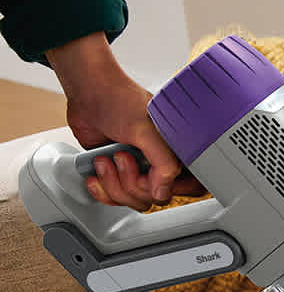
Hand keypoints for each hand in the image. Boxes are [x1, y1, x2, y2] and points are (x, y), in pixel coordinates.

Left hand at [45, 32, 204, 210]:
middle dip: (131, 182)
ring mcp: (137, 170)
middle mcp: (159, 163)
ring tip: (106, 159)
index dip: (166, 188)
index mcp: (176, 152)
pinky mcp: (116, 173)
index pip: (186, 187)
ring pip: (133, 200)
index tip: (149, 175)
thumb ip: (164, 164)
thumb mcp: (148, 132)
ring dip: (113, 183)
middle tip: (122, 156)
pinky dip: (101, 189)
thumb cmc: (119, 100)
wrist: (87, 91)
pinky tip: (96, 172)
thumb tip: (162, 193)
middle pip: (154, 198)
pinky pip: (114, 198)